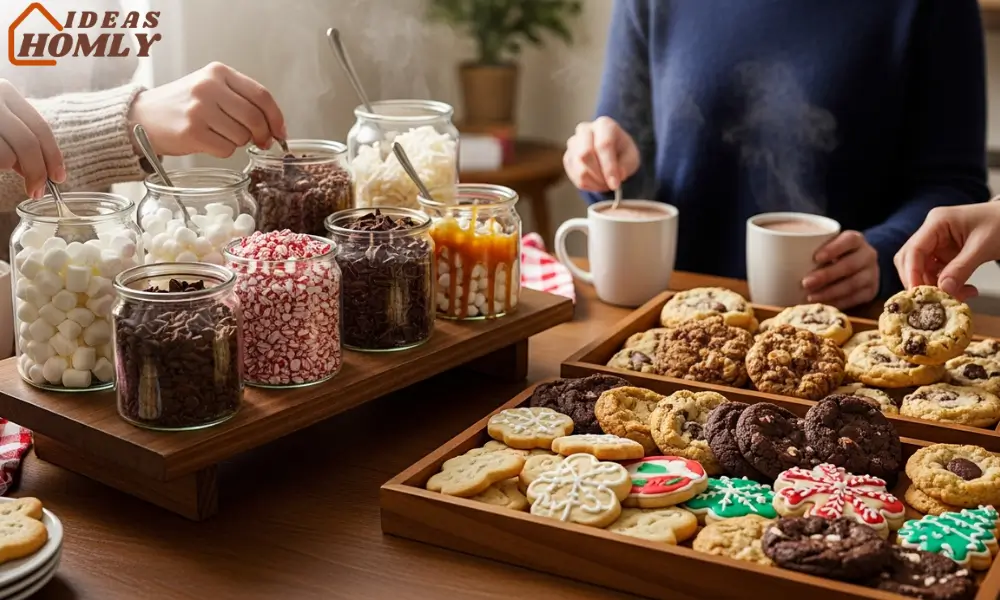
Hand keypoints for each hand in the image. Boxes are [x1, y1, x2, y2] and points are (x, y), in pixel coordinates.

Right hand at [0, 80, 64, 197]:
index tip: (59, 177)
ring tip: (2, 167)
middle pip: (28, 143)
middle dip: (37, 172)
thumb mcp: (0, 121)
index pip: (40, 127)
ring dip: (7, 169)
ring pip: (6, 156)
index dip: (53, 156)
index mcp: (4, 91)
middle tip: (37, 191)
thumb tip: (37, 168)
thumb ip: (16, 137)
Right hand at [129, 62, 285, 158]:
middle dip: (262, 135)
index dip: (276, 117)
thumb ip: (241, 100)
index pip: (261, 95)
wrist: (142, 116)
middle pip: (255, 118)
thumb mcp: (211, 89)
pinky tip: (208, 142)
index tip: (280, 132)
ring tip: (219, 134)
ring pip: (242, 136)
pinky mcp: (192, 132)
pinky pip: (226, 149)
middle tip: (260, 142)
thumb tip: (275, 128)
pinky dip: (223, 151)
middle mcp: (208, 87)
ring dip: (238, 142)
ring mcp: (199, 109)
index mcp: (217, 72)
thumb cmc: (182, 105)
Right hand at [563, 116, 639, 190]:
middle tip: (610, 185)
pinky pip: (573, 175)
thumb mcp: (632, 157)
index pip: (603, 145)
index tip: (615, 184)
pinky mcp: (568, 157)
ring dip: (593, 182)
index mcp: (604, 125)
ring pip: (579, 168)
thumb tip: (618, 176)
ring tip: (605, 184)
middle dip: (598, 175)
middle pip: (585, 154)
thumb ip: (626, 165)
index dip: (609, 167)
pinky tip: (596, 183)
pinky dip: (586, 185)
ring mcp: (573, 143)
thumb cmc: (622, 152)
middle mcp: (585, 130)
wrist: (610, 151)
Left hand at [801, 231, 879, 308]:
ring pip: (852, 284)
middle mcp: (868, 255)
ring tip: (810, 297)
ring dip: (830, 292)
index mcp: (856, 239)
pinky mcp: (871, 291)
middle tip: (805, 283)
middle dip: (826, 276)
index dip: (834, 248)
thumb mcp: (826, 245)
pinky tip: (822, 304)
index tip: (815, 257)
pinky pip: (855, 299)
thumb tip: (776, 249)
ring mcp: (872, 274)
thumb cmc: (833, 254)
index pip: (849, 240)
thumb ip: (810, 246)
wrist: (859, 266)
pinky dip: (837, 302)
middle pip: (849, 265)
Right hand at [893, 203, 999, 300]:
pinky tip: (965, 290)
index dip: (912, 273)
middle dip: (920, 281)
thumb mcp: (983, 246)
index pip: (914, 249)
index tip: (917, 293)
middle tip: (933, 299)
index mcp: (937, 222)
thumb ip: (962, 268)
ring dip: (936, 287)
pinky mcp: (943, 254)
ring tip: (960, 296)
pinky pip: (936, 274)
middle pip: (910, 260)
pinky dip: (946, 285)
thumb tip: (944, 290)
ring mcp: (936, 244)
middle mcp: (931, 232)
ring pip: (922, 270)